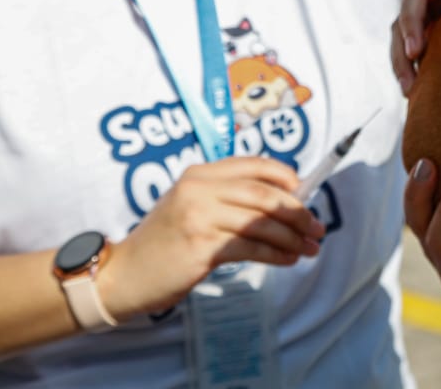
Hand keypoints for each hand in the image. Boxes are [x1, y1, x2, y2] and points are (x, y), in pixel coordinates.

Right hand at [99, 156, 324, 320]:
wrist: (123, 275)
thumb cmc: (163, 243)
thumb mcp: (189, 206)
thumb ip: (226, 198)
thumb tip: (282, 201)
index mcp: (198, 174)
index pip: (252, 165)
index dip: (284, 176)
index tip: (304, 192)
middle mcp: (199, 190)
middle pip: (263, 194)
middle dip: (297, 211)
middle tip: (317, 227)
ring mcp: (199, 217)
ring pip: (261, 222)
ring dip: (292, 236)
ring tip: (309, 248)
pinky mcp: (202, 248)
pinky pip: (252, 247)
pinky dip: (276, 254)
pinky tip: (288, 259)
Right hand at [392, 0, 440, 94]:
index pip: (410, 5)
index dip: (410, 27)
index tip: (416, 51)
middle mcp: (414, 6)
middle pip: (399, 30)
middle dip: (402, 57)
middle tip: (410, 84)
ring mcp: (417, 23)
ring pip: (400, 46)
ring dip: (402, 70)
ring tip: (410, 93)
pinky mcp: (423, 38)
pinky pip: (410, 57)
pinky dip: (411, 73)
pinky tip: (416, 93)